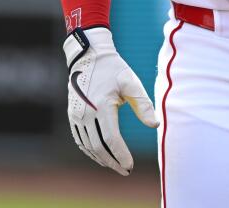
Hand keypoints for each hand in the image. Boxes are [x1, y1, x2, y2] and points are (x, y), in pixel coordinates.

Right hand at [64, 27, 157, 174]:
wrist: (89, 57)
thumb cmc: (114, 69)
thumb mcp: (131, 83)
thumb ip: (143, 104)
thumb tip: (155, 125)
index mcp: (102, 106)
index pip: (111, 139)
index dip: (121, 155)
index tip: (130, 166)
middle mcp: (86, 113)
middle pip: (98, 147)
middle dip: (112, 162)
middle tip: (125, 171)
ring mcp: (76, 115)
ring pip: (88, 146)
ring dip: (101, 159)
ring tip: (116, 166)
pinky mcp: (72, 115)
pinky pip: (80, 139)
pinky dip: (90, 151)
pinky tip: (101, 155)